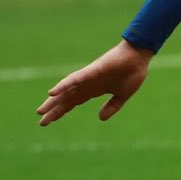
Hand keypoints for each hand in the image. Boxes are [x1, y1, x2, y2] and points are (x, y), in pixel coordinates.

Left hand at [38, 40, 152, 125]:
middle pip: (65, 99)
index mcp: (93, 90)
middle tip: (42, 122)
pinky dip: (63, 85)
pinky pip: (74, 79)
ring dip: (53, 101)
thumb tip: (100, 118)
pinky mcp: (91, 71)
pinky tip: (52, 92)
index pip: (72, 102)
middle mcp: (86, 84)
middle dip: (53, 110)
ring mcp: (87, 78)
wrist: (139, 57)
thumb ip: (112, 106)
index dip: (61, 112)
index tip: (49, 121)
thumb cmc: (133, 73)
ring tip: (41, 111)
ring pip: (65, 91)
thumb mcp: (122, 95)